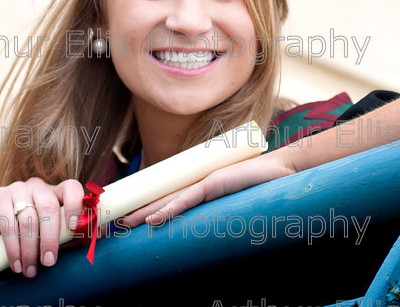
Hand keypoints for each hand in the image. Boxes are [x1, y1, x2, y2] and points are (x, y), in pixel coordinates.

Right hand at [0, 177, 85, 277]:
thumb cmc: (25, 236)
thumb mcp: (49, 235)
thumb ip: (70, 235)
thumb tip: (99, 235)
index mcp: (54, 192)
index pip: (71, 188)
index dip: (76, 205)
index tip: (75, 227)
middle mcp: (37, 186)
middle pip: (49, 207)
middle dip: (50, 238)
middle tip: (49, 262)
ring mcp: (16, 189)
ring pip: (29, 219)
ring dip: (30, 249)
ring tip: (30, 270)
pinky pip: (8, 222)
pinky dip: (13, 247)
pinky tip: (16, 263)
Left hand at [119, 151, 295, 226]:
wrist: (283, 169)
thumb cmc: (263, 186)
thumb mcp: (237, 202)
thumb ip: (222, 210)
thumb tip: (212, 229)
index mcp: (202, 186)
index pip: (170, 197)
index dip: (149, 207)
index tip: (131, 218)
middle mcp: (199, 183)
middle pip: (162, 197)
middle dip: (138, 210)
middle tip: (116, 222)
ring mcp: (205, 182)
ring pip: (168, 199)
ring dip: (145, 213)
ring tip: (125, 224)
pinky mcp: (214, 184)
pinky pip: (187, 200)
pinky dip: (169, 210)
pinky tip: (153, 221)